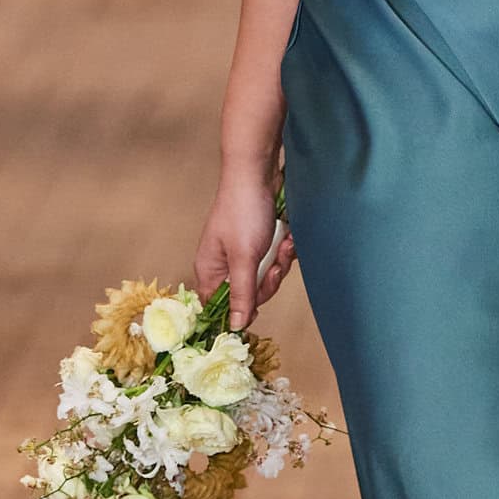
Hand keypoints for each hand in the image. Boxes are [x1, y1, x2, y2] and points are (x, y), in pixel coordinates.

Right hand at [193, 172, 295, 329]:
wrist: (259, 173)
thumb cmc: (243, 211)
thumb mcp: (244, 257)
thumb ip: (242, 293)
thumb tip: (236, 326)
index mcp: (211, 270)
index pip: (220, 306)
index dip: (241, 309)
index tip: (258, 304)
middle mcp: (225, 264)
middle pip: (249, 294)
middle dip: (268, 279)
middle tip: (274, 263)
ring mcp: (244, 252)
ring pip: (266, 276)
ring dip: (279, 262)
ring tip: (283, 244)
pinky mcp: (261, 242)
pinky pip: (275, 259)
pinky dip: (284, 249)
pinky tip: (288, 237)